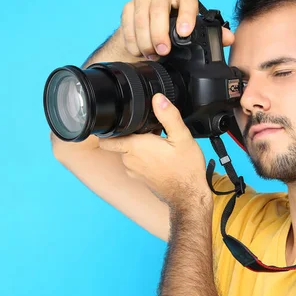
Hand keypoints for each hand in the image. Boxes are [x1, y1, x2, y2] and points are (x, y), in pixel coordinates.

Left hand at [98, 93, 210, 208]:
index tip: (115, 122)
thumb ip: (169, 116)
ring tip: (157, 142)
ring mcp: (134, 171)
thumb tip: (158, 99)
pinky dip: (143, 158)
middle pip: (120, 142)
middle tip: (148, 130)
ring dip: (137, 146)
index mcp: (135, 147)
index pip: (106, 139)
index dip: (107, 129)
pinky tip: (160, 155)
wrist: (189, 197)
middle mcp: (130, 160)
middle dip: (129, 134)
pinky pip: (136, 163)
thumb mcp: (182, 137)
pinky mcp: (140, 178)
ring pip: (128, 153)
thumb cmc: (186, 170)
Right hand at [120, 0, 234, 58]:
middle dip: (160, 32)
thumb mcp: (196, 30)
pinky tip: (139, 51)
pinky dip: (133, 40)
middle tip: (163, 51)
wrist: (153, 29)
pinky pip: (127, 23)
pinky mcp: (128, 6)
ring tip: (152, 55)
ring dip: (145, 39)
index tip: (184, 33)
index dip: (185, 15)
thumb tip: (229, 38)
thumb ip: (212, 34)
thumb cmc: (178, 27)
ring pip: (141, 16)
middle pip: (159, 7)